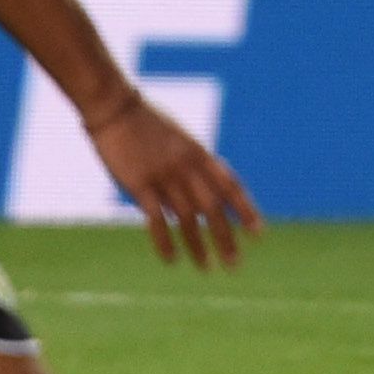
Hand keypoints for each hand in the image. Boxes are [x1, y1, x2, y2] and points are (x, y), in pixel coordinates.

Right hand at [83, 84, 259, 269]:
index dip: (246, 211)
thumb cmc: (147, 122)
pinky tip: (172, 259)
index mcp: (199, 153)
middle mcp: (186, 166)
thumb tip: (204, 189)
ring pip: (187, 219)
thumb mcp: (180, 138)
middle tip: (235, 264)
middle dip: (225, 238)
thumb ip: (193, 163)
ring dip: (198, 246)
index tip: (258, 234)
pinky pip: (156, 219)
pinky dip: (165, 242)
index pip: (230, 186)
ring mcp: (163, 176)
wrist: (115, 106)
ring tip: (207, 268)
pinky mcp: (139, 185)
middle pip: (212, 209)